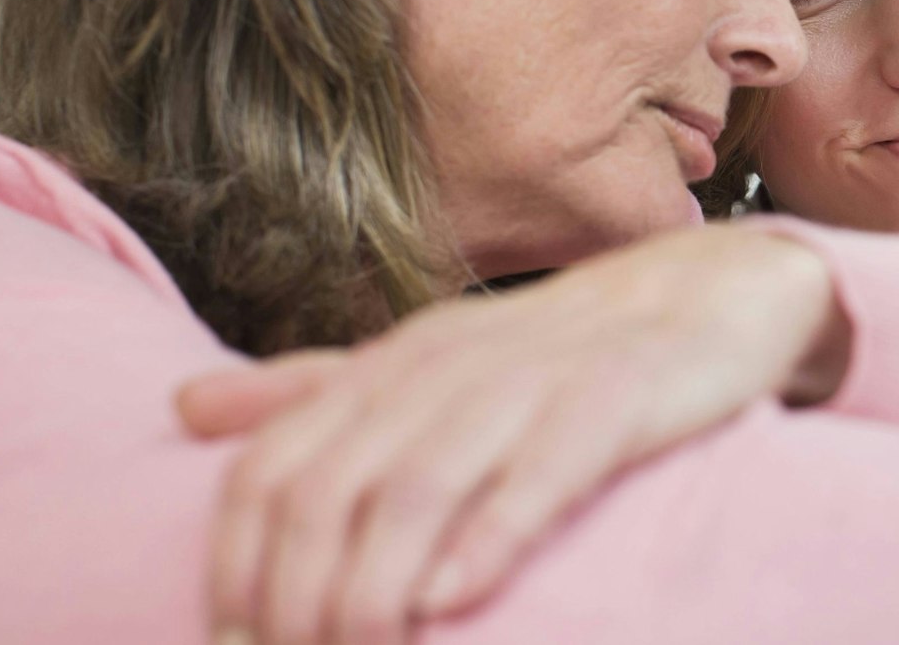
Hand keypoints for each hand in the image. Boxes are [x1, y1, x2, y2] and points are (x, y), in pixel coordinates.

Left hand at [178, 223, 847, 644]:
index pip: (271, 466)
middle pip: (332, 489)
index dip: (236, 566)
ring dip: (374, 588)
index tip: (238, 643)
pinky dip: (491, 535)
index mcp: (395, 363)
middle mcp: (451, 365)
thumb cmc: (563, 349)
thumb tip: (184, 407)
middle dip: (299, 599)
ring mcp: (537, 378)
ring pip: (421, 485)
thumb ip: (315, 390)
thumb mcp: (431, 363)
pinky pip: (544, 468)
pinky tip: (453, 600)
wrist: (714, 290)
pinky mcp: (622, 396)